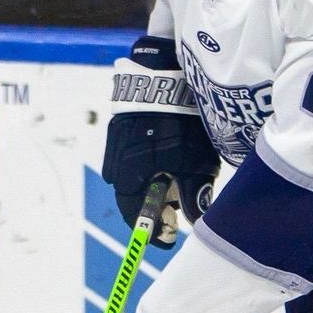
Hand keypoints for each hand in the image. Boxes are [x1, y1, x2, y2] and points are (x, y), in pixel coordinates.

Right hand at [104, 37, 218, 246]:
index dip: (151, 231)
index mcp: (131, 177)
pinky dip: (146, 168)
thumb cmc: (183, 122)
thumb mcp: (196, 163)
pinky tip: (164, 164)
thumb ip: (194, 195)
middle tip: (174, 215)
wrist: (165, 73)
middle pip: (132, 198)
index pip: (135, 216)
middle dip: (153, 209)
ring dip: (150, 187)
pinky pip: (130, 158)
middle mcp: (117, 163)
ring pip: (131, 177)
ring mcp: (116, 144)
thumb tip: (194, 221)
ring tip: (173, 188)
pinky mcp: (120, 127)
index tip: (166, 240)